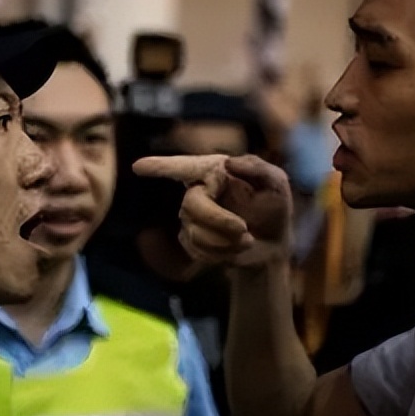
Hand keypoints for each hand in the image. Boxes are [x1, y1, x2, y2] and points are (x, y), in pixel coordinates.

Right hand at [134, 154, 291, 268]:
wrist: (273, 243)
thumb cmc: (274, 206)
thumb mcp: (277, 183)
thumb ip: (259, 169)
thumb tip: (229, 163)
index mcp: (215, 171)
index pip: (183, 167)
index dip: (160, 167)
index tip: (137, 167)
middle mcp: (199, 191)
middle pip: (191, 205)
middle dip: (219, 221)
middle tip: (244, 230)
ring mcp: (190, 217)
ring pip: (195, 232)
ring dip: (226, 240)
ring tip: (247, 238)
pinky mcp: (190, 240)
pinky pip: (197, 249)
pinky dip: (223, 252)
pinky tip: (236, 247)